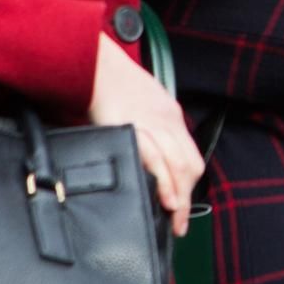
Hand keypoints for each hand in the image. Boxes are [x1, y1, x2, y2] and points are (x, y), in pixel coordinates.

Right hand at [89, 33, 202, 238]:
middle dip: (187, 197)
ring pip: (179, 166)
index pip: (191, 155)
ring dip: (179, 198)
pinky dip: (164, 182)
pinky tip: (166, 201)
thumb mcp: (134, 103)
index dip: (189, 183)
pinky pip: (156, 160)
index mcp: (170, 114)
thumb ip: (142, 127)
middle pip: (190, 165)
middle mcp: (167, 120)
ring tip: (175, 220)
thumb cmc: (105, 81)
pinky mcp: (133, 127)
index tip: (182, 205)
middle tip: (180, 222)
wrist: (91, 60)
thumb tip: (138, 152)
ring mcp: (152, 123)